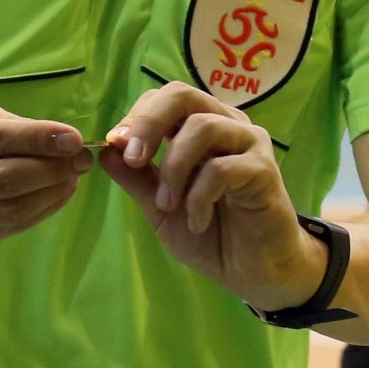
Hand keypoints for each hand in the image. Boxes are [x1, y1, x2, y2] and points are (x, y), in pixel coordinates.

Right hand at [0, 104, 91, 247]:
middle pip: (5, 180)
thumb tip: (59, 139)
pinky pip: (10, 228)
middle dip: (52, 168)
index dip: (37, 139)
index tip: (74, 138)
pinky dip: (42, 210)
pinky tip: (58, 193)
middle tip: (82, 157)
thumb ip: (6, 126)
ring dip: (52, 193)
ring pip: (11, 210)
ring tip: (74, 175)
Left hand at [99, 81, 323, 310]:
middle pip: (183, 96)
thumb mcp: (161, 208)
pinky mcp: (264, 170)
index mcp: (202, 127)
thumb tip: (104, 150)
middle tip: (134, 160)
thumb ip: (137, 180)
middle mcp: (227, 125)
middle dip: (149, 124)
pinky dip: (199, 197)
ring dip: (174, 168)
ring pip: (202, 127)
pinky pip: (222, 168)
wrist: (252, 270)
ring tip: (168, 205)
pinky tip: (197, 222)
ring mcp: (249, 144)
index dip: (138, 116)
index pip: (167, 97)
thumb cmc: (210, 234)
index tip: (114, 145)